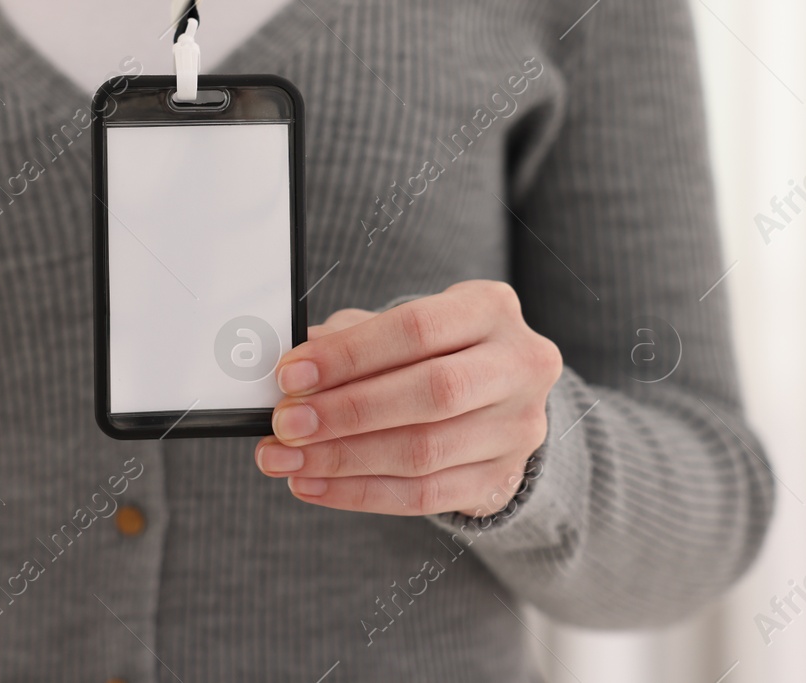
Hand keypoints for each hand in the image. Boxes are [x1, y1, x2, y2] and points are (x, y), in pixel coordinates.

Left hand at [254, 280, 562, 516]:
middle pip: (431, 393)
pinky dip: (359, 493)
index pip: (416, 328)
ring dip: (343, 459)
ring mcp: (517, 427)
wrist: (495, 401)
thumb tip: (289, 369)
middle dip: (347, 411)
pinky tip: (314, 484)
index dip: (349, 354)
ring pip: (424, 452)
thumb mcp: (399, 328)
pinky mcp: (502, 478)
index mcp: (490, 309)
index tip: (290, 374)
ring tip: (287, 459)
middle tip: (286, 423)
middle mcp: (519, 364)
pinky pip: (424, 496)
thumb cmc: (435, 352)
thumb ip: (349, 340)